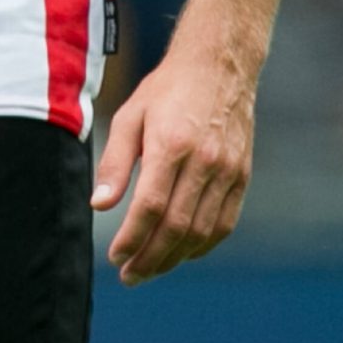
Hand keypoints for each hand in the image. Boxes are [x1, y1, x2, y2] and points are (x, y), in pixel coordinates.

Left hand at [90, 35, 258, 285]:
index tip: (116, 256)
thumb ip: (115, 163)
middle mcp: (205, 162)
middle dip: (151, 257)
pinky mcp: (243, 176)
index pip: (152, 206)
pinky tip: (182, 253)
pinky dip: (203, 244)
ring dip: (175, 257)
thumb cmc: (166, 90)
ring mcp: (228, 171)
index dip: (134, 237)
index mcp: (171, 144)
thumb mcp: (129, 116)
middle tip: (129, 275)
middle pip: (178, 226)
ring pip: (203, 230)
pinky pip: (225, 222)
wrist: (219, 67)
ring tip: (150, 269)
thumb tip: (100, 205)